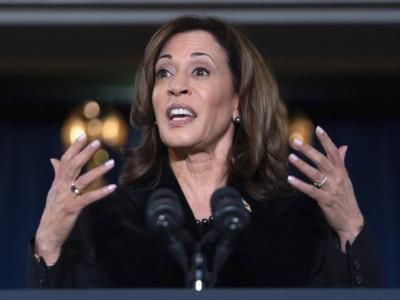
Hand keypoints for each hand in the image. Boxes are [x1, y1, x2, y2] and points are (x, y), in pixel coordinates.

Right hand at [35, 134, 115, 264]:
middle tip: (97, 142)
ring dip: (98, 171)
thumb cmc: (53, 210)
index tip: (83, 135)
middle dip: (85, 153)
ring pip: (83, 180)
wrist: (47, 233)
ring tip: (111, 163)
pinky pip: (89, 198)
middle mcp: (60, 187)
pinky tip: (112, 187)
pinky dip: (101, 192)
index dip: (74, 147)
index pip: (65, 160)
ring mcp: (66, 197)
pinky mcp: (73, 208)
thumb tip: (54, 159)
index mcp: (57, 181)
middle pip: (73, 166)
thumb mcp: (53, 190)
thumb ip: (56, 174)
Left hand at [287, 126, 363, 251]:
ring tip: (290, 157)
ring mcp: (331, 189)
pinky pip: (311, 190)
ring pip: (315, 174)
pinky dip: (300, 184)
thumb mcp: (345, 178)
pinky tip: (290, 179)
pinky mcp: (325, 200)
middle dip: (309, 150)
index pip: (334, 152)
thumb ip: (341, 162)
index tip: (318, 128)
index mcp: (341, 171)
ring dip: (302, 165)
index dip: (326, 140)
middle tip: (296, 142)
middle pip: (322, 160)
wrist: (351, 220)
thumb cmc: (346, 198)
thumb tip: (343, 147)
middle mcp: (337, 178)